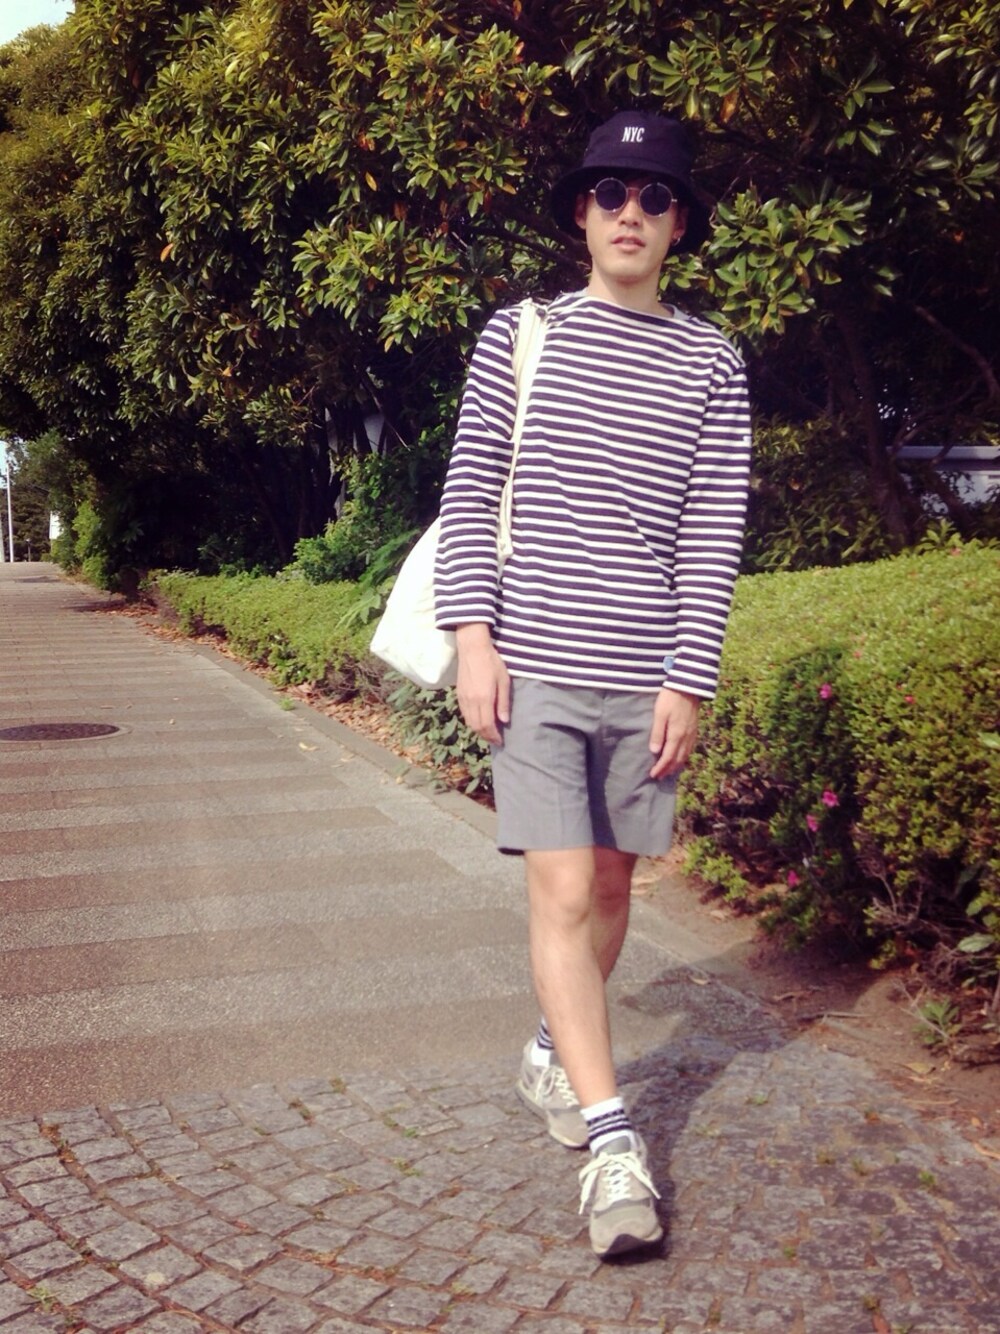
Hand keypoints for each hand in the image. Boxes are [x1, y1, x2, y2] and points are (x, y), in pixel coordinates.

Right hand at [455, 624, 510, 744]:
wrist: (472, 649)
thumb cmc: (492, 662)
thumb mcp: (504, 681)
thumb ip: (503, 703)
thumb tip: (504, 721)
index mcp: (484, 699)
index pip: (488, 725)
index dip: (494, 736)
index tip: (501, 741)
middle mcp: (472, 702)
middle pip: (477, 727)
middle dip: (486, 736)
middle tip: (496, 740)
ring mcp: (463, 699)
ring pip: (469, 722)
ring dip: (479, 730)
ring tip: (488, 732)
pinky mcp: (459, 695)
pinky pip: (465, 714)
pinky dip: (472, 722)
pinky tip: (479, 720)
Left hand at [648, 688, 699, 777]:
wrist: (688, 685)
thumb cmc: (671, 698)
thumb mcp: (660, 714)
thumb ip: (658, 733)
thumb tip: (655, 752)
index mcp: (677, 735)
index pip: (668, 758)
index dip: (661, 768)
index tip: (653, 775)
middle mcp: (686, 737)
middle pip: (678, 760)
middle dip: (668, 770)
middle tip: (659, 777)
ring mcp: (692, 733)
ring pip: (685, 755)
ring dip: (677, 765)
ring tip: (668, 771)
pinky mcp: (694, 729)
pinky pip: (690, 748)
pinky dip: (683, 757)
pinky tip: (680, 757)